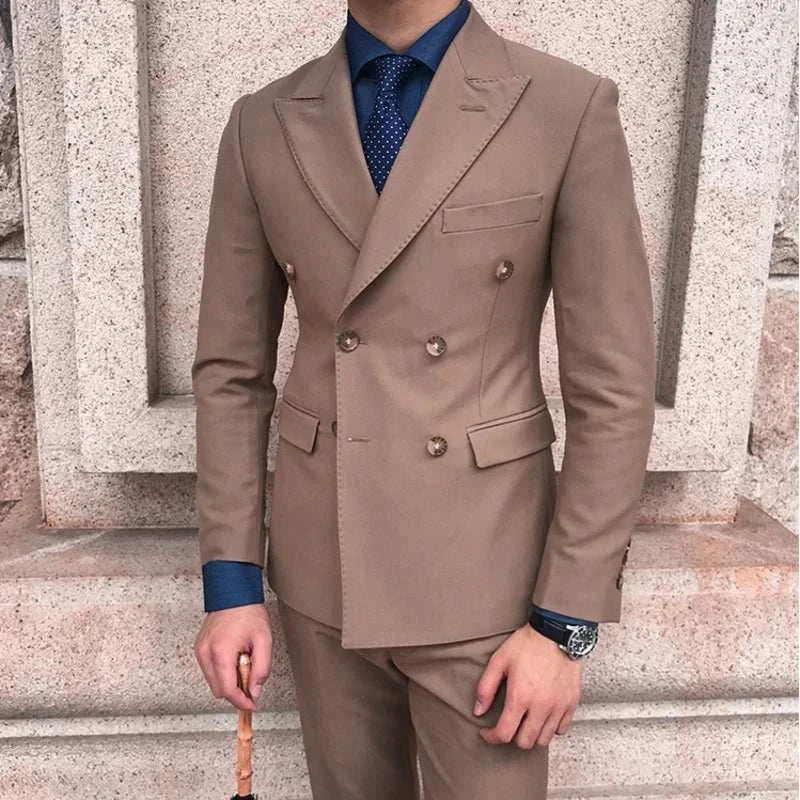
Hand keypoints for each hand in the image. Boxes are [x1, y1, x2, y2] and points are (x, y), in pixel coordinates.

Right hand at [194, 603, 272, 711]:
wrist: (234, 592)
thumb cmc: (248, 612)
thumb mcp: (264, 640)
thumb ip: (261, 668)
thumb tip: (255, 690)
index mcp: (221, 652)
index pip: (227, 690)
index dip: (241, 701)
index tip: (251, 704)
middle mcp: (206, 653)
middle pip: (218, 690)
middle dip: (236, 691)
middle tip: (252, 677)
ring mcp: (200, 650)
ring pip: (213, 681)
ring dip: (229, 680)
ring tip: (244, 661)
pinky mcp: (200, 648)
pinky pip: (210, 670)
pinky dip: (223, 670)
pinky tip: (235, 657)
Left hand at [473, 623, 581, 747]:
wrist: (556, 632)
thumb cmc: (528, 644)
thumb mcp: (499, 660)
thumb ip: (486, 687)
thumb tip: (478, 710)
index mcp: (520, 696)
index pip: (505, 733)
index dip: (491, 737)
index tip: (487, 732)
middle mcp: (541, 706)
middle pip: (525, 742)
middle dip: (512, 737)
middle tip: (507, 724)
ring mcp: (558, 706)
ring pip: (544, 739)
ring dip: (532, 734)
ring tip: (525, 721)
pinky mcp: (571, 703)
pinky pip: (561, 729)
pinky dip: (551, 728)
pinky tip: (543, 716)